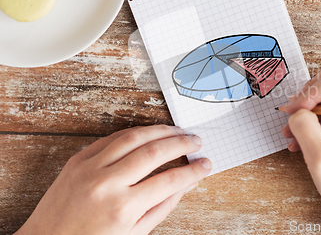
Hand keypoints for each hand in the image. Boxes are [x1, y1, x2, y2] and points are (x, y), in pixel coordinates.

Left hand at [15, 125, 211, 234]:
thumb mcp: (133, 233)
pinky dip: (135, 132)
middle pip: (155, 152)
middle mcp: (107, 184)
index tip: (205, 164)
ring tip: (178, 132)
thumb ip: (163, 206)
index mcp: (123, 209)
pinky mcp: (78, 159)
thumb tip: (187, 183)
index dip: (193, 170)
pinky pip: (112, 137)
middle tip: (196, 142)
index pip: (170, 181)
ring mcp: (90, 168)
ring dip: (161, 131)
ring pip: (134, 137)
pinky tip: (149, 133)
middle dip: (182, 144)